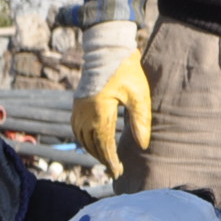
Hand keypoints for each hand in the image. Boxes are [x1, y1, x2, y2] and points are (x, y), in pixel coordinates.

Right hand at [70, 22, 150, 171]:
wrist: (107, 49)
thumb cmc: (127, 70)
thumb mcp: (139, 95)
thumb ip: (141, 121)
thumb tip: (143, 145)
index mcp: (100, 112)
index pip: (104, 144)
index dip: (111, 161)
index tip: (119, 171)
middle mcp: (85, 113)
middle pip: (92, 145)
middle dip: (104, 159)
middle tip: (116, 170)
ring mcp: (78, 109)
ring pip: (83, 139)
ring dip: (94, 151)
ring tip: (107, 159)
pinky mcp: (77, 104)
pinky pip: (77, 129)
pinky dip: (85, 140)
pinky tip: (94, 143)